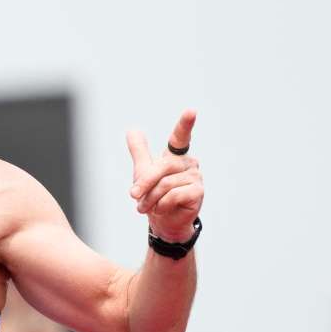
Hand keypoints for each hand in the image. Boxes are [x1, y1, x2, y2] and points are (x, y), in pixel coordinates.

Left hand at [126, 109, 203, 241]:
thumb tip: (132, 129)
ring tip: (150, 206)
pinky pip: (173, 195)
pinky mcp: (198, 192)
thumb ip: (139, 150)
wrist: (162, 220)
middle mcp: (188, 162)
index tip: (191, 111)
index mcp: (175, 155)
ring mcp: (196, 176)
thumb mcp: (143, 171)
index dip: (185, 124)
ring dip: (151, 198)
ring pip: (166, 184)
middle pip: (162, 167)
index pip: (180, 137)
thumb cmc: (154, 194)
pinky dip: (163, 205)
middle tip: (134, 196)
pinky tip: (163, 208)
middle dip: (144, 183)